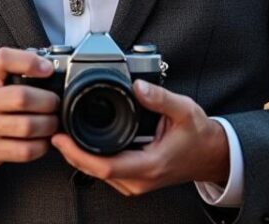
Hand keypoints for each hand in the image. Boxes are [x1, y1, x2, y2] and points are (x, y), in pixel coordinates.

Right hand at [0, 47, 60, 170]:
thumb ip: (13, 68)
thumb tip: (48, 67)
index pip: (4, 59)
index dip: (29, 62)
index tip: (47, 69)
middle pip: (22, 98)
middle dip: (48, 102)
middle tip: (55, 104)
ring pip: (28, 126)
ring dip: (49, 125)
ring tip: (52, 122)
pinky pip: (26, 150)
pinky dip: (42, 145)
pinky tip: (42, 139)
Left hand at [52, 80, 229, 196]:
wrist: (212, 155)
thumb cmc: (199, 136)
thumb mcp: (184, 110)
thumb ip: (160, 97)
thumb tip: (138, 86)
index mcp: (149, 165)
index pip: (104, 167)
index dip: (78, 154)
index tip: (61, 138)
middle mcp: (140, 179)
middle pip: (94, 171)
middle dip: (71, 152)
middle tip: (55, 130)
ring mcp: (136, 183)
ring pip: (97, 173)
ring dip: (79, 156)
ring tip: (65, 133)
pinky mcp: (133, 180)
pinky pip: (105, 171)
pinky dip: (91, 158)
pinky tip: (83, 142)